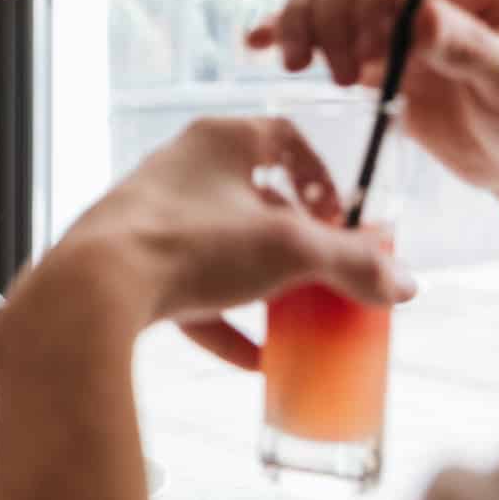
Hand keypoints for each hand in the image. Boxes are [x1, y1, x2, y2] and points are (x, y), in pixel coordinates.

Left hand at [0, 116, 415, 372]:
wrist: (92, 289)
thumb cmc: (191, 244)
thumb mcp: (288, 250)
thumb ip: (351, 264)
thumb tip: (406, 286)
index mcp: (217, 141)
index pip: (284, 137)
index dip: (322, 175)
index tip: (341, 217)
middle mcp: (179, 169)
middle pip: (253, 198)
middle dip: (294, 239)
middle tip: (325, 273)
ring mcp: (151, 217)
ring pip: (220, 247)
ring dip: (260, 282)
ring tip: (296, 318)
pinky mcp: (130, 265)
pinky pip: (188, 292)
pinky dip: (223, 323)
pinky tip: (254, 362)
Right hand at [246, 0, 498, 281]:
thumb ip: (470, 49)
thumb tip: (421, 17)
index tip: (377, 51)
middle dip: (335, 16)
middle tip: (345, 75)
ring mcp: (389, 14)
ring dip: (303, 22)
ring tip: (305, 69)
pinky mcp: (364, 46)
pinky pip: (313, 23)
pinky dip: (281, 28)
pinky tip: (256, 45)